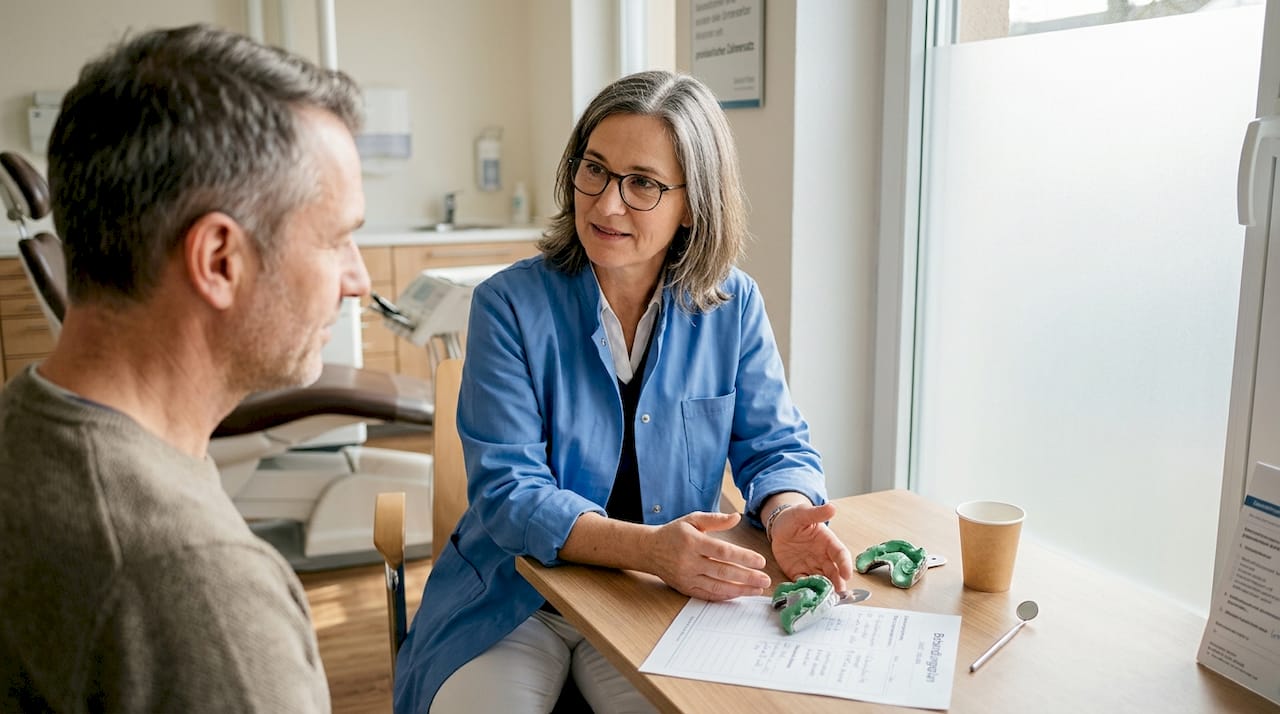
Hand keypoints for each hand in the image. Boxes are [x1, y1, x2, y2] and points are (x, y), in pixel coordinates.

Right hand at [649, 512, 771, 600]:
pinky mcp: (685, 588)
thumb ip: (715, 519)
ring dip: (740, 590)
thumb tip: (736, 517)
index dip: (743, 558)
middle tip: (765, 580)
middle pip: (723, 571)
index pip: (723, 551)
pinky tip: (739, 594)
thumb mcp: (692, 519)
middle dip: (747, 577)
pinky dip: (725, 596)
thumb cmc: (674, 533)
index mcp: (693, 541)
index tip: (760, 561)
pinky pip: (708, 595)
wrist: (649, 550)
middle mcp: (689, 561)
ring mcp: (687, 577)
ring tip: (757, 590)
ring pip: (717, 586)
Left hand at [770, 502, 853, 592]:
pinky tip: (806, 595)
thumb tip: (832, 508)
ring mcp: (811, 566)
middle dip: (837, 582)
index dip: (845, 564)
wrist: (779, 526)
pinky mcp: (798, 572)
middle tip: (839, 594)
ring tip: (825, 599)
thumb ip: (816, 513)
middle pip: (834, 572)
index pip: (840, 554)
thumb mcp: (803, 513)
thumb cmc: (794, 518)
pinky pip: (804, 583)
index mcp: (828, 542)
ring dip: (824, 589)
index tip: (847, 575)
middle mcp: (823, 557)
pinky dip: (806, 590)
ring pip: (821, 580)